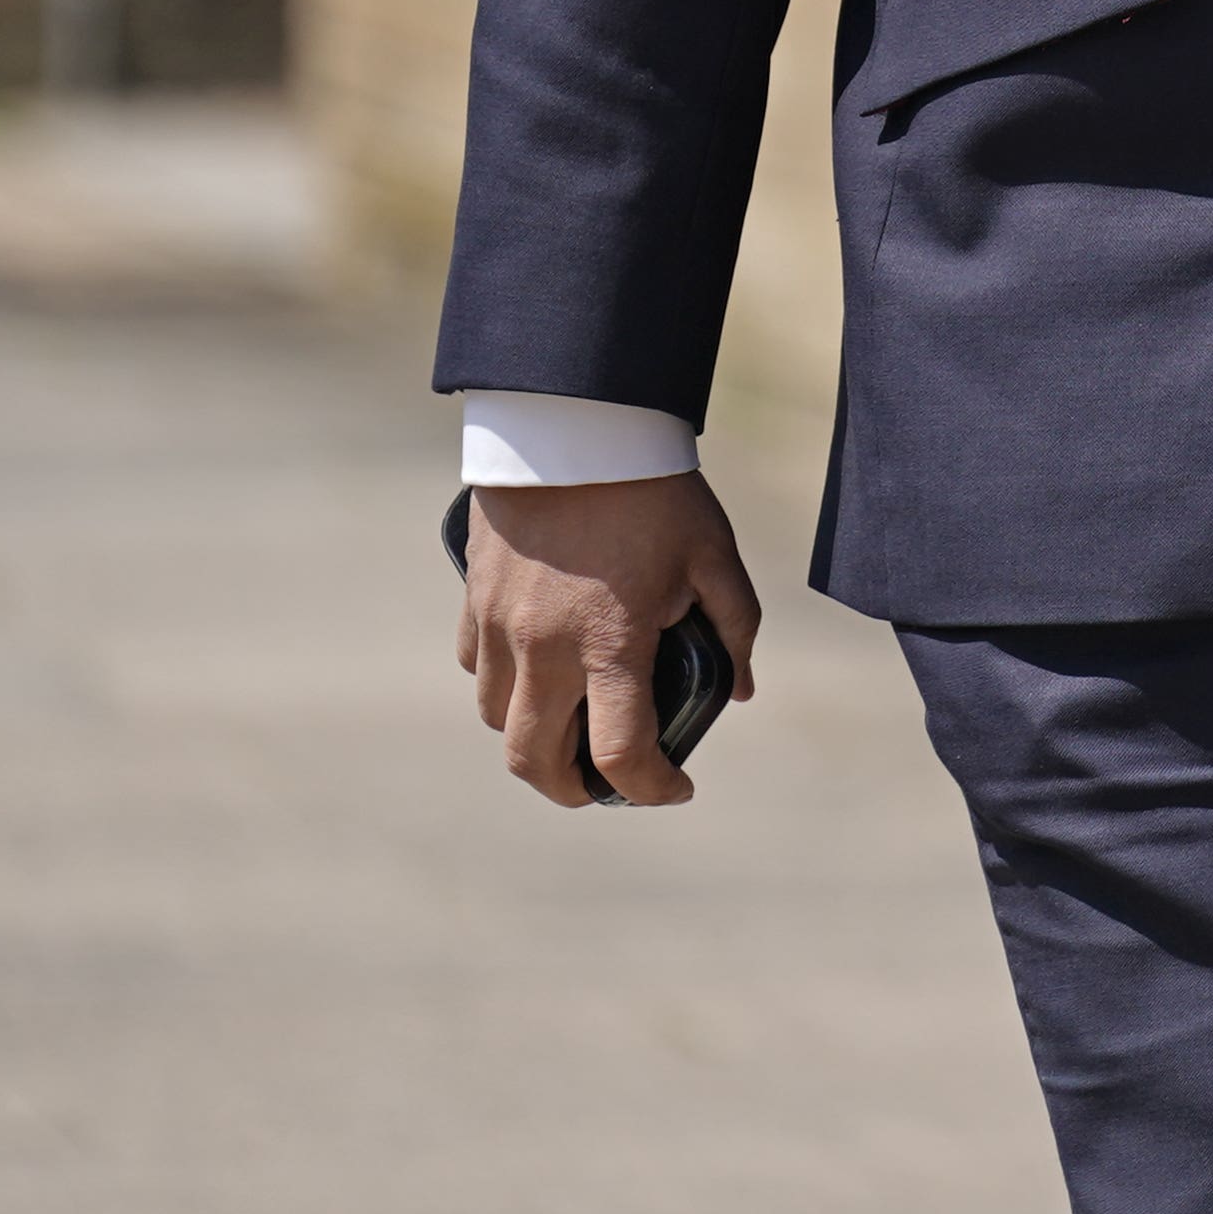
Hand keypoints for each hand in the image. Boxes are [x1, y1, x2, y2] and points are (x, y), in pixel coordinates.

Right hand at [457, 471, 766, 806]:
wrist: (574, 423)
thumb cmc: (654, 491)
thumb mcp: (713, 557)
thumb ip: (734, 628)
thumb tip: (740, 688)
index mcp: (610, 645)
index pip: (622, 755)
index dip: (652, 790)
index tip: (677, 788)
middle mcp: (544, 648)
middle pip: (532, 761)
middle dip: (571, 790)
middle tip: (605, 786)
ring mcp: (498, 626)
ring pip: (496, 718)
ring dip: (531, 737)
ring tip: (570, 726)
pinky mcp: (473, 598)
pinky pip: (475, 666)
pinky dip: (503, 685)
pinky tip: (538, 667)